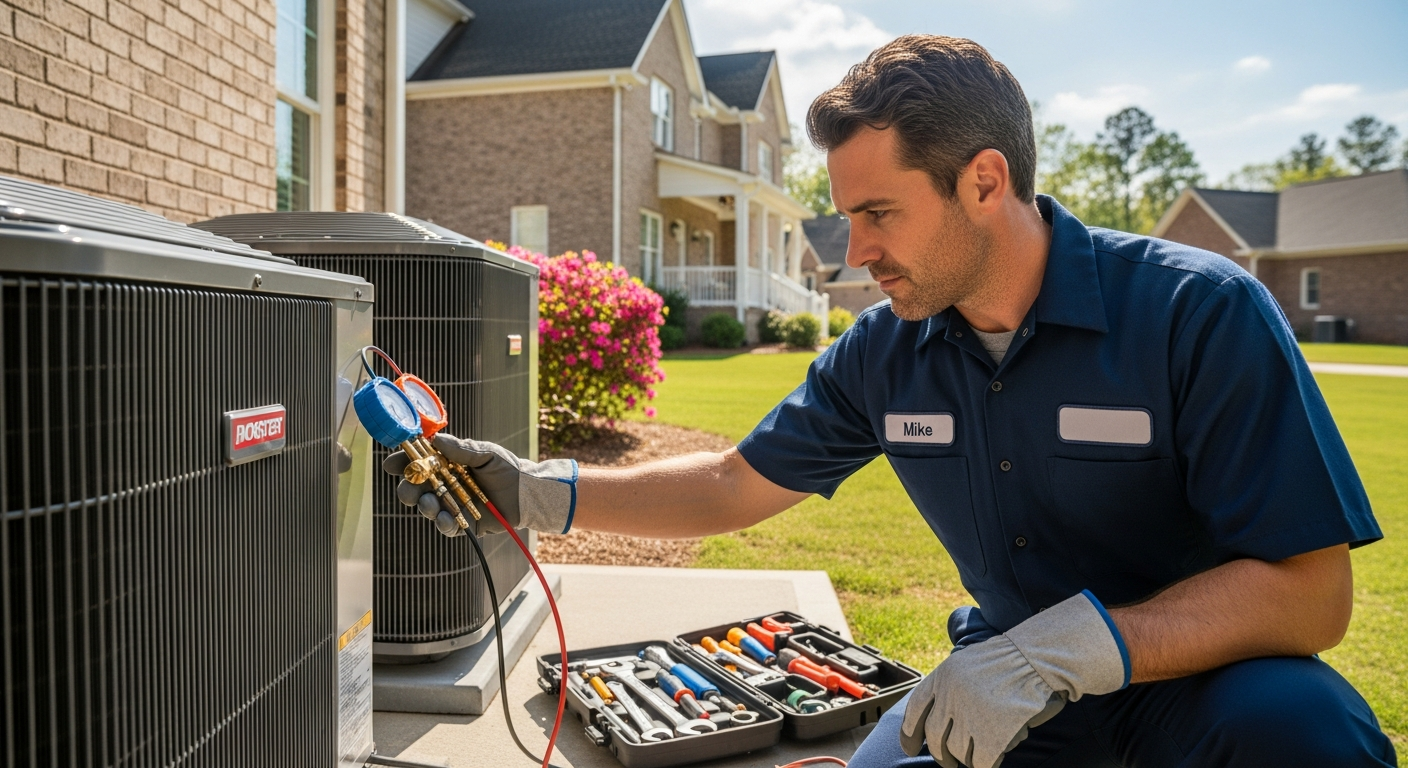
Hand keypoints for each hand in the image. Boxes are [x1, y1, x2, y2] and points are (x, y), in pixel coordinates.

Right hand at [381, 433, 576, 536]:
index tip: (392, 464)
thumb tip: (435, 439)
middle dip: (408, 489)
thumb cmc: (507, 468)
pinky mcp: (463, 523)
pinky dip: (442, 523)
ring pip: (427, 507)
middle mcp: (444, 485)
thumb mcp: (485, 454)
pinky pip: (446, 526)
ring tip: (429, 503)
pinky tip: (443, 518)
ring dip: (424, 506)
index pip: (417, 462)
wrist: (528, 492)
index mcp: (446, 464)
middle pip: (415, 488)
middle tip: (409, 490)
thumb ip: (462, 449)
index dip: (402, 463)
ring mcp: (451, 504)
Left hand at [899, 591, 1129, 767]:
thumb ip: (948, 688)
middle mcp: (950, 696)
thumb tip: (936, 720)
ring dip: (965, 759)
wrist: (1038, 659)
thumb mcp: (967, 663)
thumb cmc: (1009, 661)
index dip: (909, 733)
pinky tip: (992, 759)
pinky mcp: (991, 735)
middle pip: (935, 737)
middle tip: (948, 762)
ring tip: (974, 756)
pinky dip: (985, 764)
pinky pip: (981, 762)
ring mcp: (970, 716)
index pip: (915, 710)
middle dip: (940, 755)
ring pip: (957, 752)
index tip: (909, 748)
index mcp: (942, 677)